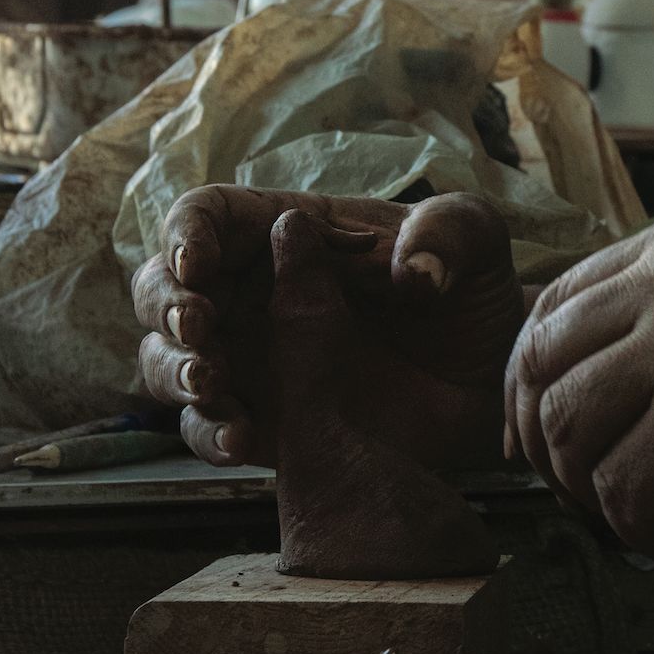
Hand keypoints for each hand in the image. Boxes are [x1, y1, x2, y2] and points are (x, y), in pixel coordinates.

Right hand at [134, 188, 525, 468]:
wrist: (491, 379)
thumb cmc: (473, 291)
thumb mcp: (477, 242)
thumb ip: (450, 234)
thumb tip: (409, 268)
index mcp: (283, 231)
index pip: (206, 215)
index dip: (187, 233)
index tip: (198, 262)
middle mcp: (250, 293)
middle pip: (163, 286)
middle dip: (168, 304)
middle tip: (200, 326)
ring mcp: (248, 360)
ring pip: (166, 360)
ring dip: (173, 370)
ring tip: (212, 383)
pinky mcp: (260, 422)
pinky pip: (205, 429)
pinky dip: (208, 432)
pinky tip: (239, 438)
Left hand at [502, 206, 653, 552]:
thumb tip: (570, 383)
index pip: (555, 301)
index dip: (531, 376)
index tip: (539, 428)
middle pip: (540, 362)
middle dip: (539, 438)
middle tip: (570, 488)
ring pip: (566, 431)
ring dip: (585, 490)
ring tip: (631, 514)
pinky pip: (619, 492)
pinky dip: (636, 529)